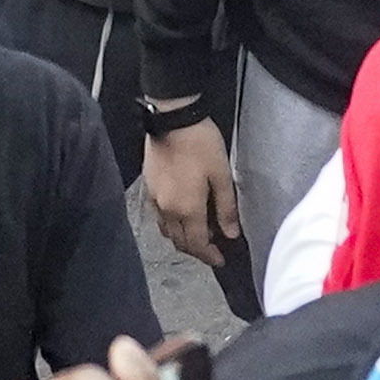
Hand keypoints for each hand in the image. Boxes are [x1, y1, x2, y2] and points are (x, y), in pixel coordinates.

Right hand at [141, 114, 240, 263]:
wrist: (172, 119)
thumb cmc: (201, 144)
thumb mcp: (222, 175)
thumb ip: (226, 208)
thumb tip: (231, 234)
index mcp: (187, 209)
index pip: (197, 245)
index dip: (209, 256)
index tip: (220, 260)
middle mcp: (167, 209)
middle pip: (179, 242)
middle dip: (196, 251)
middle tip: (212, 249)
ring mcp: (155, 199)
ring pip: (167, 231)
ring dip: (183, 239)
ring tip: (199, 233)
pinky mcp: (149, 187)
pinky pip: (160, 216)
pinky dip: (172, 224)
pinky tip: (183, 214)